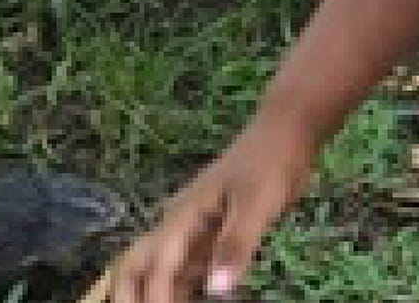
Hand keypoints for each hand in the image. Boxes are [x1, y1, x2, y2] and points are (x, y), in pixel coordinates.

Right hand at [104, 120, 315, 302]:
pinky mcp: (211, 234)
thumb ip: (236, 245)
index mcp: (183, 216)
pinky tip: (195, 299)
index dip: (155, 297)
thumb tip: (216, 291)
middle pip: (138, 266)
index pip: (157, 266)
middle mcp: (179, 225)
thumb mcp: (257, 203)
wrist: (286, 131)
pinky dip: (183, 288)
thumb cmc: (271, 162)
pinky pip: (188, 268)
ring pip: (162, 270)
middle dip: (132, 295)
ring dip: (160, 293)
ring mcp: (194, 230)